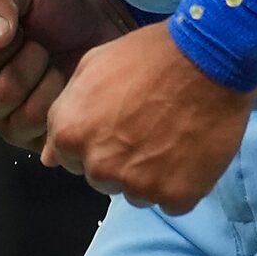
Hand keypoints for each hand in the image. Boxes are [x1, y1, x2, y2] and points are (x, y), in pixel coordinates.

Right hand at [0, 0, 137, 155]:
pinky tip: (70, 85)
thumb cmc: (55, 0)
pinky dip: (64, 105)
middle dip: (27, 65)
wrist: (104, 20)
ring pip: (22, 120)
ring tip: (57, 65)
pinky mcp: (42, 140)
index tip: (19, 29)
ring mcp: (12, 122)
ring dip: (48, 85)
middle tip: (42, 46)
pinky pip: (48, 135)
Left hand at [40, 21, 254, 213]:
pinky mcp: (175, 197)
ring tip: (169, 136)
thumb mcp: (92, 67)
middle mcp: (98, 167)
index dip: (92, 138)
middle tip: (145, 128)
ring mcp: (137, 186)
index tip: (115, 122)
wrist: (207, 58)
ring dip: (148, 174)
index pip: (68, 156)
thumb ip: (65, 112)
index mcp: (70, 134)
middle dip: (117, 159)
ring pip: (135, 192)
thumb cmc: (147, 55)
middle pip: (100, 177)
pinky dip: (179, 182)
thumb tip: (49, 158)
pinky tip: (188, 150)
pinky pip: (170, 201)